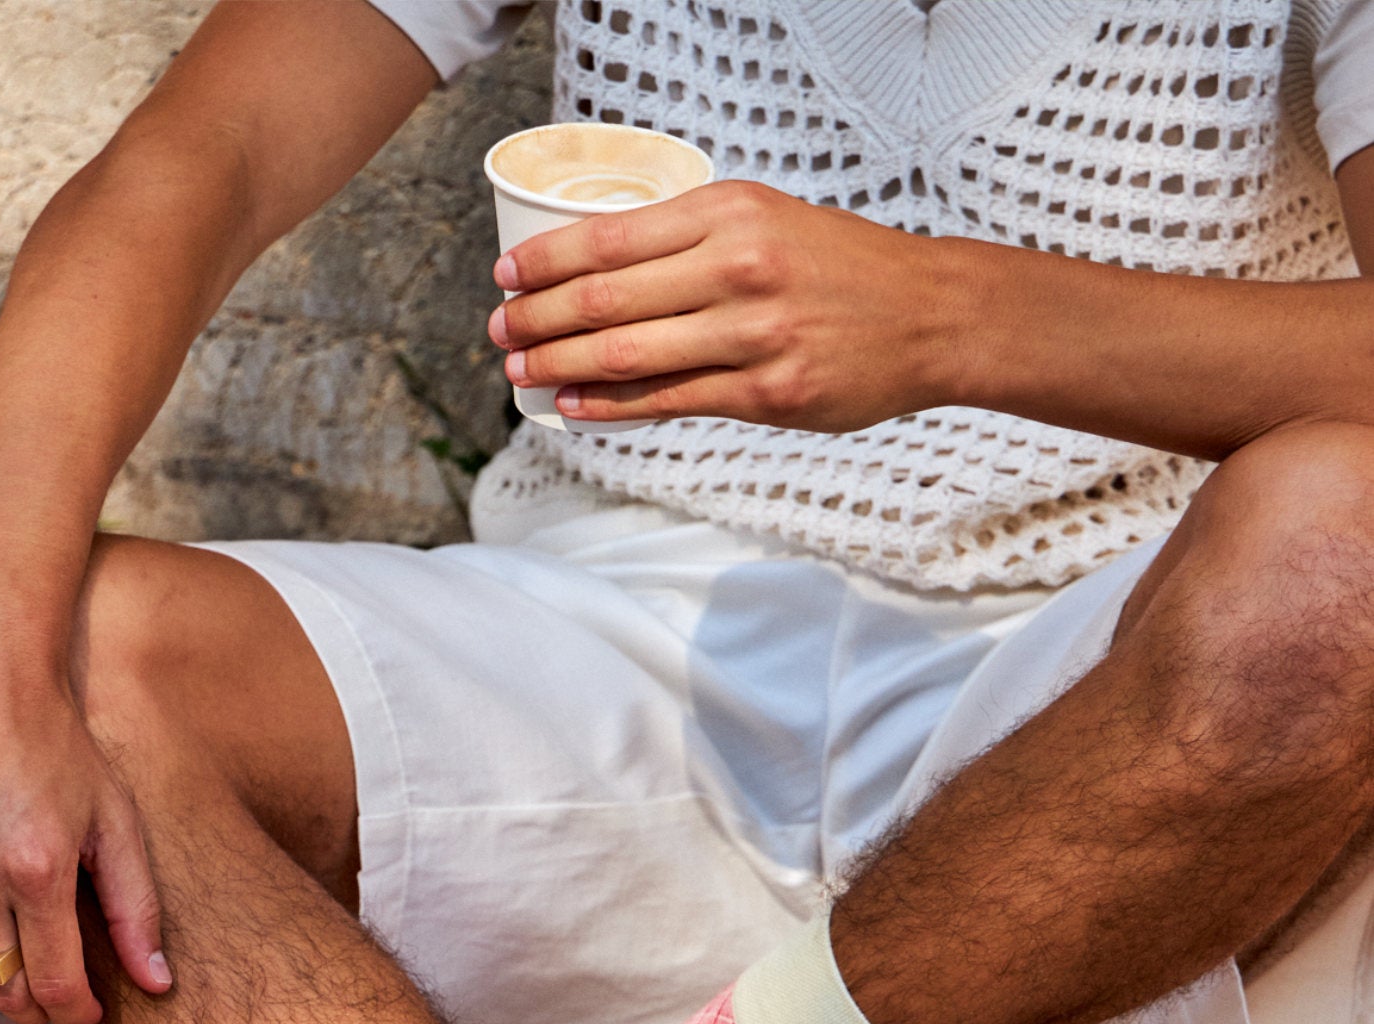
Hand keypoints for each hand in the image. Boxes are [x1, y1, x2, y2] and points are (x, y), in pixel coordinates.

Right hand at [0, 608, 170, 1023]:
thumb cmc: (57, 741)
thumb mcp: (115, 818)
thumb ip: (136, 907)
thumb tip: (157, 985)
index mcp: (38, 868)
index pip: (55, 989)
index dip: (75, 1014)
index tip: (85, 1010)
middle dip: (31, 1003)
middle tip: (48, 986)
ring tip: (4, 960)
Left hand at [488, 181, 962, 431]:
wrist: (929, 315)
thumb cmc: (842, 268)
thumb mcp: (767, 221)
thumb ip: (694, 241)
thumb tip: (606, 269)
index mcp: (730, 213)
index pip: (611, 236)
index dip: (547, 261)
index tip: (506, 275)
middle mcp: (736, 267)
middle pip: (605, 297)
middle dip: (537, 318)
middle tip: (498, 332)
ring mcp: (750, 335)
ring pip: (627, 353)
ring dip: (560, 365)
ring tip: (520, 374)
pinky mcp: (765, 393)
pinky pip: (667, 401)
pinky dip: (610, 405)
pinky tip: (574, 404)